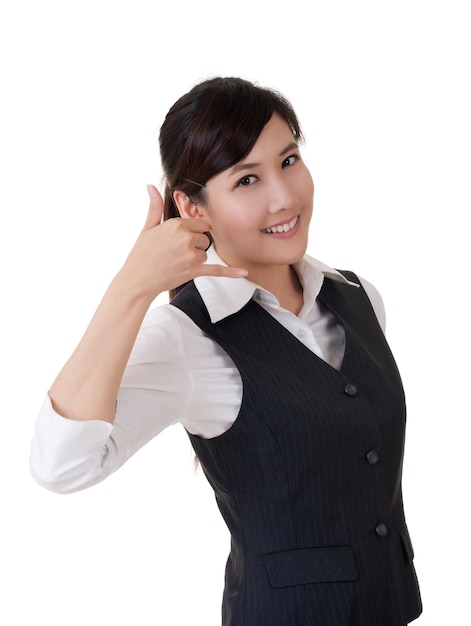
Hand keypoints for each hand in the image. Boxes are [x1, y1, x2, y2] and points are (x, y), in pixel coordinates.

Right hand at [117, 185, 246, 299]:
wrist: (137, 281)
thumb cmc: (140, 254)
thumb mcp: (148, 227)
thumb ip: (154, 206)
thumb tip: (150, 186)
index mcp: (176, 225)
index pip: (199, 224)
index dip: (192, 232)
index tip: (181, 239)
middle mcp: (186, 238)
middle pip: (204, 238)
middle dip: (194, 246)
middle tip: (175, 254)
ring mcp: (191, 255)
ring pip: (205, 253)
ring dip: (195, 259)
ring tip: (175, 263)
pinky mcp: (194, 271)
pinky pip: (217, 270)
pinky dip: (231, 272)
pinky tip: (244, 273)